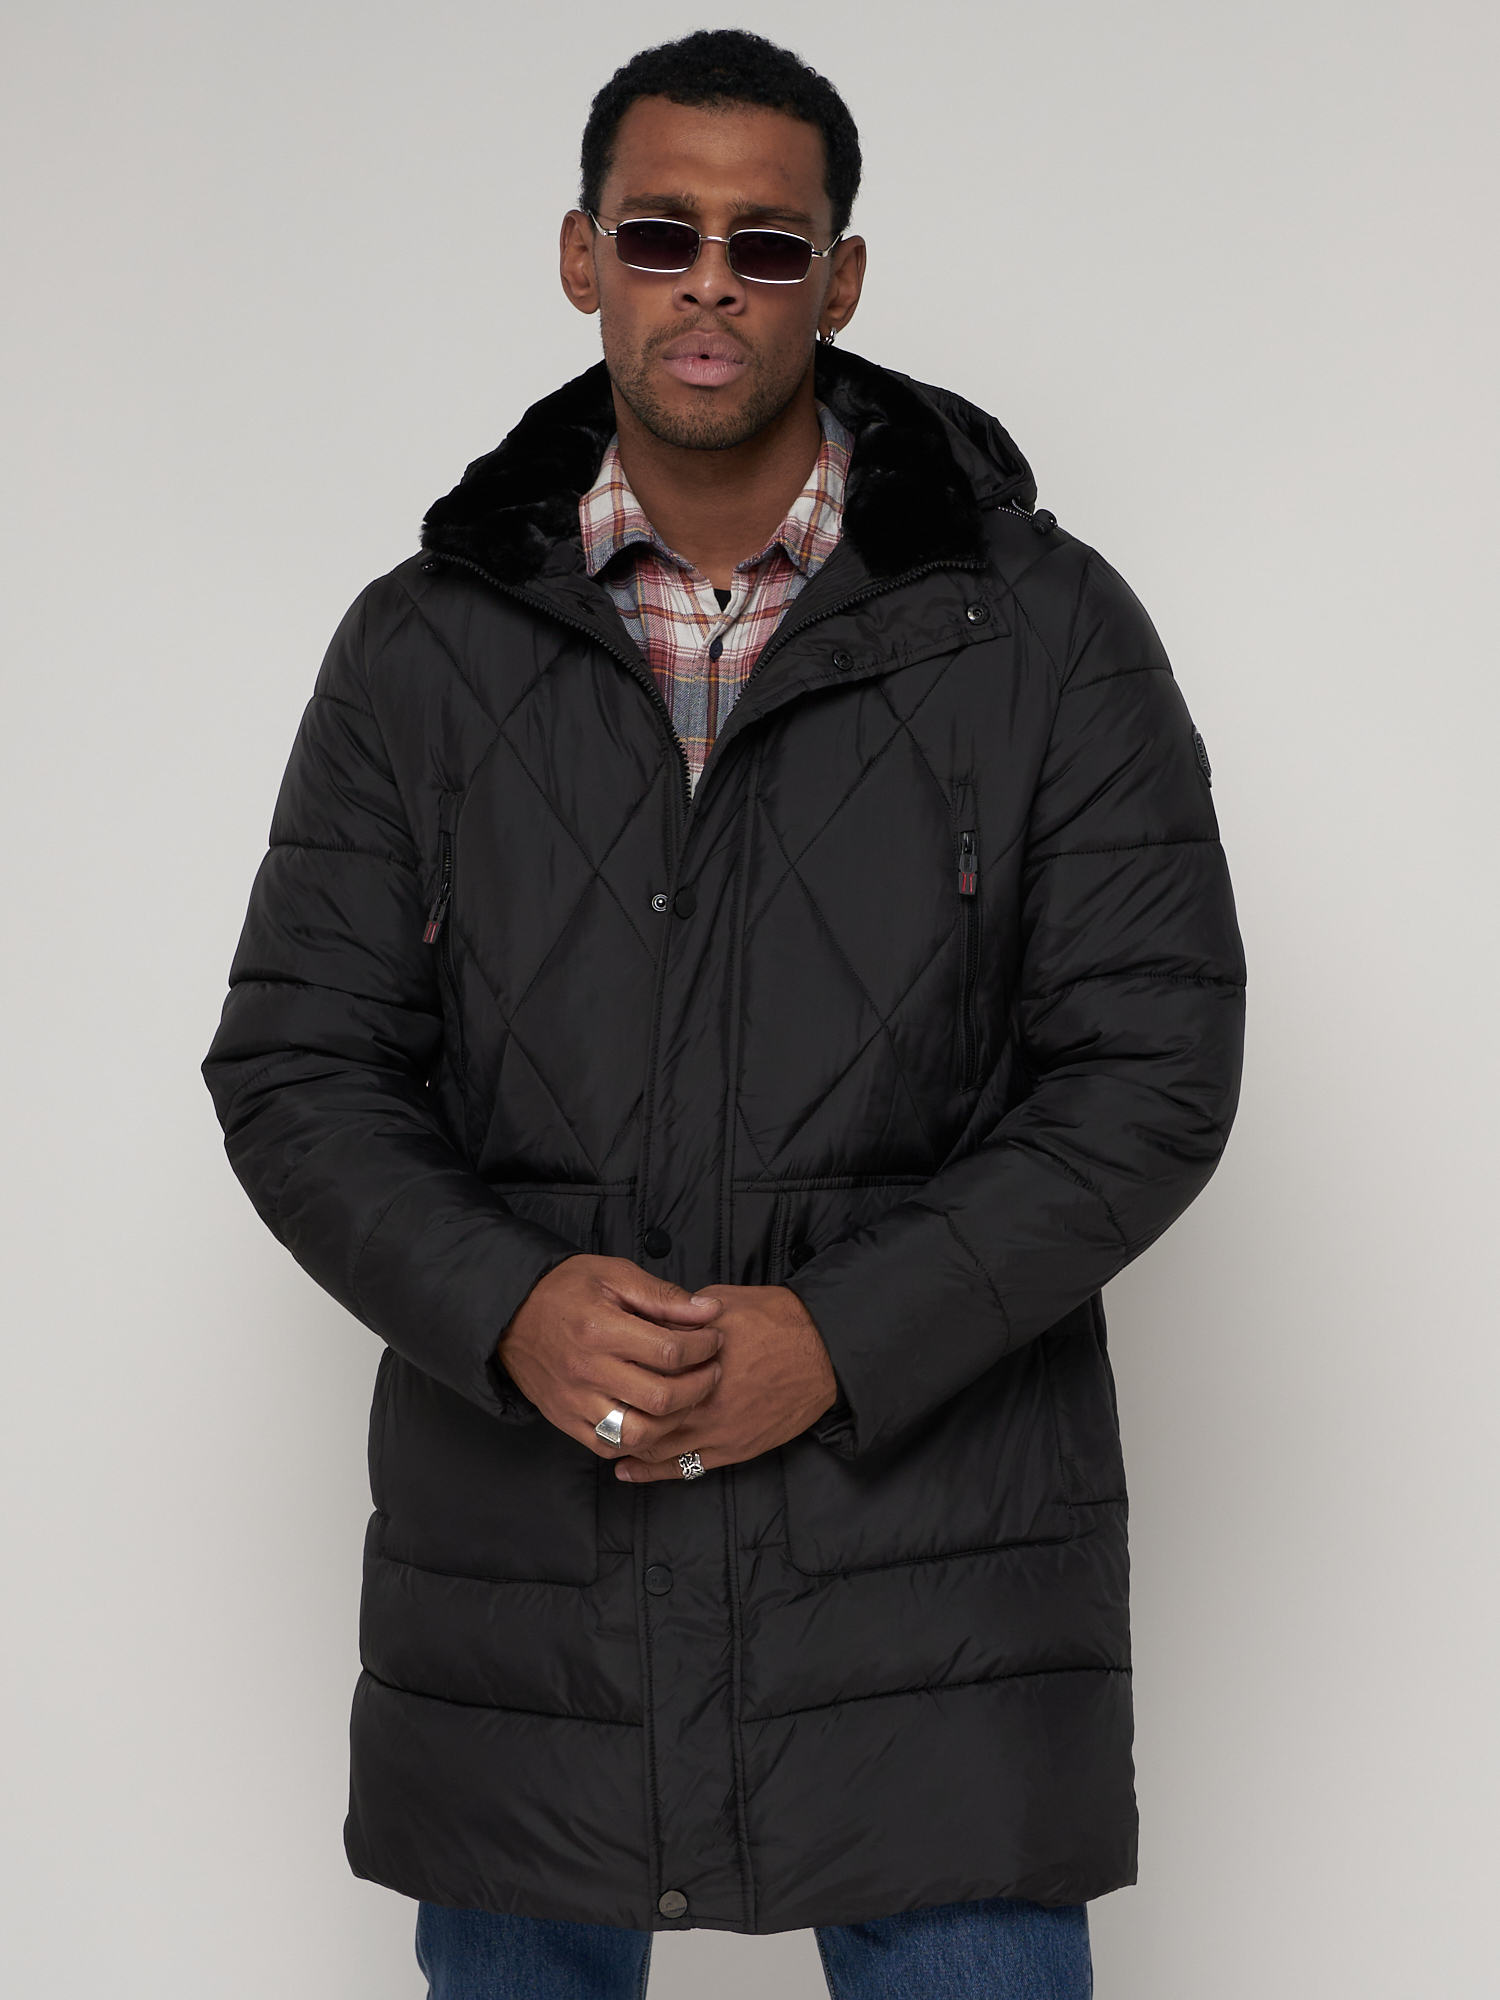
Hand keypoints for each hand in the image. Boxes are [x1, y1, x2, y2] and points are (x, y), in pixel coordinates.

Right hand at [498, 1256, 723, 1458]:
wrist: (510, 1315)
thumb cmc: (565, 1290)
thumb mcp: (613, 1275)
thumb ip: (663, 1296)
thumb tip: (708, 1311)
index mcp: (600, 1329)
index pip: (669, 1351)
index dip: (704, 1347)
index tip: (714, 1338)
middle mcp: (587, 1371)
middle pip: (660, 1398)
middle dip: (700, 1386)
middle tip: (712, 1370)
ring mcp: (574, 1401)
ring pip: (638, 1432)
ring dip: (674, 1419)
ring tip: (688, 1396)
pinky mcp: (565, 1420)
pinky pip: (609, 1446)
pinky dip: (638, 1440)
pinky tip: (654, 1418)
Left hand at [611, 1285, 838, 1481]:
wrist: (824, 1353)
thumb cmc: (778, 1320)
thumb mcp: (723, 1302)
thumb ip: (683, 1315)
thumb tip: (651, 1321)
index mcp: (697, 1361)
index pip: (643, 1373)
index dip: (619, 1372)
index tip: (601, 1367)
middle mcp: (703, 1400)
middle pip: (644, 1412)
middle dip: (618, 1410)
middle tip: (594, 1406)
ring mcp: (718, 1430)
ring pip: (658, 1445)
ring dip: (628, 1441)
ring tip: (604, 1435)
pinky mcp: (734, 1450)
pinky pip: (683, 1468)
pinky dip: (651, 1471)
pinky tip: (626, 1469)